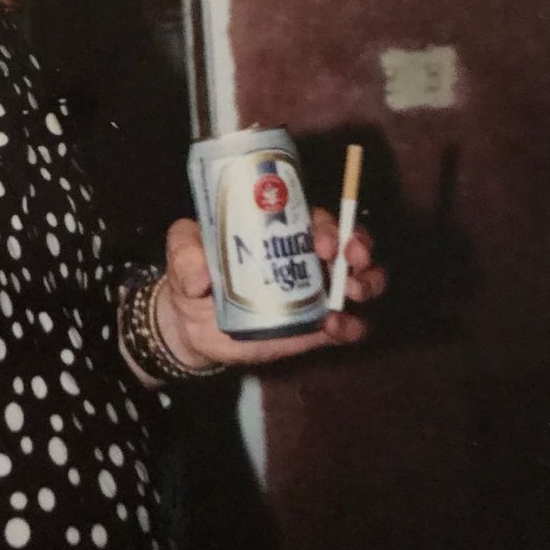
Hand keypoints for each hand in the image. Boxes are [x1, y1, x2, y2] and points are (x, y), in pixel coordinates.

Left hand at [158, 209, 386, 369]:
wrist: (189, 323)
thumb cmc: (193, 272)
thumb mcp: (182, 253)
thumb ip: (186, 255)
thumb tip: (199, 277)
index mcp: (283, 232)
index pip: (318, 219)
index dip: (330, 225)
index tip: (321, 239)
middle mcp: (307, 258)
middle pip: (351, 244)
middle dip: (359, 247)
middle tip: (349, 259)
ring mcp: (315, 293)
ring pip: (361, 281)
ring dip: (367, 282)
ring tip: (350, 291)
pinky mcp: (314, 330)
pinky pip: (348, 327)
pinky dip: (351, 326)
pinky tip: (334, 326)